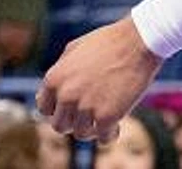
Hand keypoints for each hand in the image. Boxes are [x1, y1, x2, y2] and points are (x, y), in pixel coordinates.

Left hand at [37, 17, 162, 142]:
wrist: (137, 42)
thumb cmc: (107, 42)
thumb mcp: (74, 50)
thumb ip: (59, 72)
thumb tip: (45, 95)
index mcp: (54, 79)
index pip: (45, 109)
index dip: (59, 110)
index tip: (72, 108)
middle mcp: (66, 95)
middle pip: (60, 126)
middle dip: (74, 121)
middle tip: (89, 114)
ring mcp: (86, 108)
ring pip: (82, 134)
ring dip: (93, 128)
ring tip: (104, 116)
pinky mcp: (107, 117)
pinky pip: (103, 138)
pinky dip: (110, 134)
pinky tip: (116, 125)